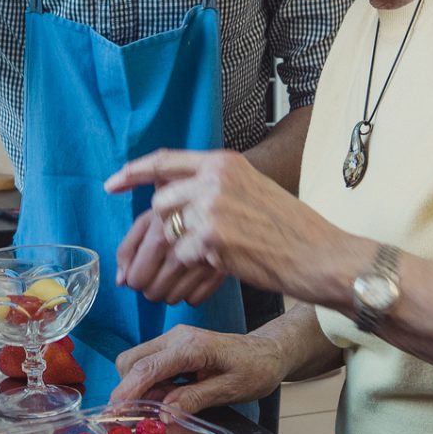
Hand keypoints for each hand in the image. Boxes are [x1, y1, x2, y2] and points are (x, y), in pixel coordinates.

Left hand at [106, 149, 346, 305]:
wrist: (320, 254)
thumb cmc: (292, 230)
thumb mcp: (253, 190)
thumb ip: (217, 188)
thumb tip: (175, 200)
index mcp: (224, 163)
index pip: (166, 160)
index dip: (134, 172)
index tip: (112, 184)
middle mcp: (215, 179)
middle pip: (160, 202)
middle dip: (158, 231)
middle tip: (163, 254)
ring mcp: (212, 207)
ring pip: (168, 232)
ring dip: (170, 255)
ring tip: (184, 270)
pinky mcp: (213, 238)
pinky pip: (183, 256)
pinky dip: (191, 270)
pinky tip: (212, 273)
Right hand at [112, 325, 293, 415]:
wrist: (269, 352)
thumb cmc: (255, 370)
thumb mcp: (230, 390)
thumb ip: (195, 400)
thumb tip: (164, 415)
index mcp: (190, 347)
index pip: (147, 368)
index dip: (126, 392)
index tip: (113, 413)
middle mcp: (176, 338)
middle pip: (132, 362)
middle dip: (128, 390)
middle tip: (137, 417)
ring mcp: (173, 340)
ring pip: (136, 363)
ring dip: (138, 388)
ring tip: (158, 410)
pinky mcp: (173, 347)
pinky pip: (149, 365)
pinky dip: (149, 384)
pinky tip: (166, 399)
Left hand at [113, 208, 226, 306]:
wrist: (235, 196)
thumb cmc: (187, 200)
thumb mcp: (153, 211)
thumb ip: (130, 243)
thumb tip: (120, 281)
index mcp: (160, 219)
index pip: (136, 275)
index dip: (134, 277)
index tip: (141, 268)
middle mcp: (182, 240)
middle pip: (152, 290)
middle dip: (149, 285)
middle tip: (158, 268)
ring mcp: (205, 256)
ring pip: (172, 298)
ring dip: (169, 290)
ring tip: (177, 269)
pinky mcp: (224, 268)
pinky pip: (195, 299)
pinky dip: (191, 293)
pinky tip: (194, 273)